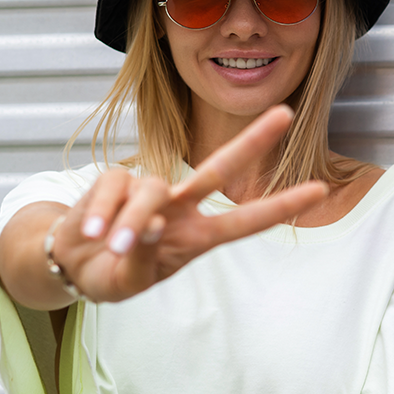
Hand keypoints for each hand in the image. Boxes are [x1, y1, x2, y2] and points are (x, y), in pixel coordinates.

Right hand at [46, 106, 326, 302]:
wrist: (72, 264)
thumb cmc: (113, 272)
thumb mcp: (130, 280)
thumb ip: (143, 258)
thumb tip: (151, 225)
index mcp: (196, 237)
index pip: (246, 221)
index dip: (281, 206)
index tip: (321, 190)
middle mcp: (181, 208)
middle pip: (219, 168)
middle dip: (252, 141)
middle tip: (286, 113)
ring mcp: (149, 191)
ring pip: (152, 191)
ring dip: (130, 223)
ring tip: (113, 248)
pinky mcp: (115, 180)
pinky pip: (113, 189)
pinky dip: (102, 213)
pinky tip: (91, 232)